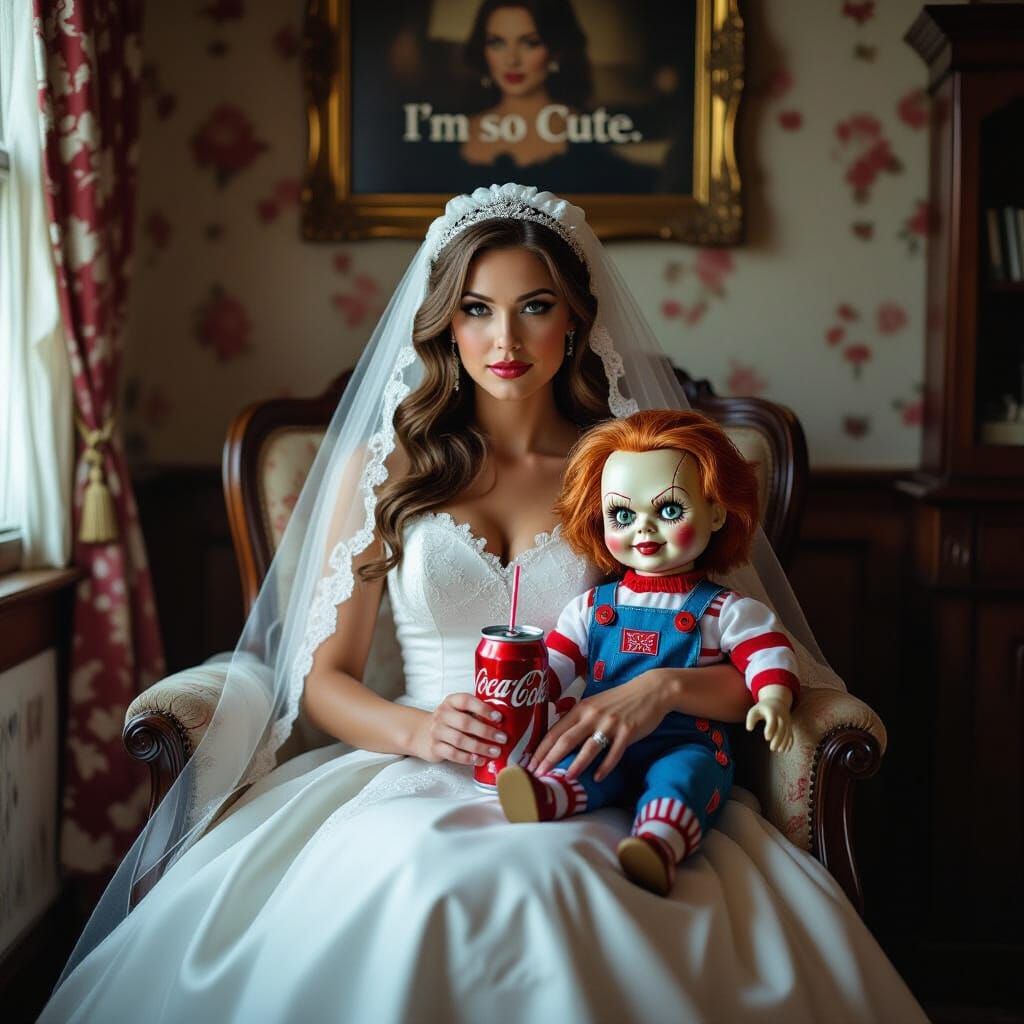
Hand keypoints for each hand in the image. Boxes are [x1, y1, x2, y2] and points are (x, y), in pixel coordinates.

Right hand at [410, 693, 507, 766]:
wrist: (423, 733)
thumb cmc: (451, 721)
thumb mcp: (460, 711)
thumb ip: (476, 713)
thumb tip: (504, 723)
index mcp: (451, 701)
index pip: (466, 701)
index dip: (483, 708)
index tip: (499, 718)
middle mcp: (442, 714)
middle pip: (465, 722)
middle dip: (486, 731)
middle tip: (502, 738)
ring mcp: (437, 731)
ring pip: (460, 740)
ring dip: (480, 747)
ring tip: (495, 752)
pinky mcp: (435, 747)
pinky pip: (453, 754)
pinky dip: (468, 758)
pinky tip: (479, 760)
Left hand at [528, 670, 671, 782]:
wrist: (650, 691)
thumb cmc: (619, 700)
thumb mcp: (594, 704)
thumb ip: (578, 719)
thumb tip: (559, 738)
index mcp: (581, 708)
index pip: (555, 731)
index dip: (541, 748)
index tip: (531, 764)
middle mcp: (593, 715)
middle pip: (566, 739)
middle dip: (551, 758)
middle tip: (539, 775)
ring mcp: (610, 724)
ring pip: (589, 747)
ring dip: (576, 764)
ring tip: (566, 778)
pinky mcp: (628, 732)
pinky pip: (614, 753)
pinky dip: (605, 766)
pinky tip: (598, 777)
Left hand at [745, 695, 793, 752]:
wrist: (778, 701)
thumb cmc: (763, 708)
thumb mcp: (755, 710)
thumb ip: (750, 719)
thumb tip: (749, 729)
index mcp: (772, 712)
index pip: (772, 721)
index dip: (770, 729)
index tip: (767, 738)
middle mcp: (781, 717)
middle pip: (782, 728)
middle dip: (778, 739)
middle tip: (772, 748)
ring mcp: (787, 721)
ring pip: (787, 732)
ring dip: (784, 742)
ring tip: (779, 750)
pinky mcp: (789, 726)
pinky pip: (791, 734)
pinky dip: (789, 742)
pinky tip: (786, 750)